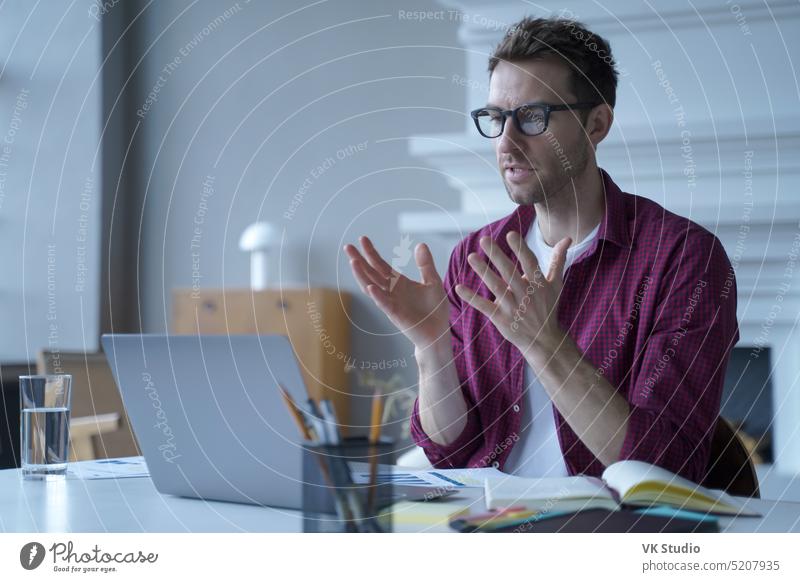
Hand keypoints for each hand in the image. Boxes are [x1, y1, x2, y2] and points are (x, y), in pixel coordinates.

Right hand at [344, 236, 449, 349]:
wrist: (437, 332)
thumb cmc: (434, 309)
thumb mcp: (432, 281)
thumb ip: (425, 264)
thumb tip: (420, 244)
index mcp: (398, 283)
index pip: (381, 265)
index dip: (371, 252)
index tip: (362, 239)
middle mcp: (391, 291)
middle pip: (371, 273)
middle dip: (359, 260)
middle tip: (348, 246)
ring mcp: (391, 303)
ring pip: (372, 287)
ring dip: (362, 275)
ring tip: (353, 262)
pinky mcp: (396, 315)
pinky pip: (384, 304)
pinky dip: (377, 296)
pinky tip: (370, 287)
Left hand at [455, 231, 571, 359]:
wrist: (544, 341)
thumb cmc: (548, 309)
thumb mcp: (556, 285)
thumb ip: (558, 261)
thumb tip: (566, 238)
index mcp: (539, 285)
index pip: (529, 263)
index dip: (520, 249)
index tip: (510, 234)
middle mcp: (526, 295)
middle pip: (510, 273)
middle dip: (497, 256)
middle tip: (484, 240)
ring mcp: (513, 308)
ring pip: (496, 287)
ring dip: (483, 272)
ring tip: (471, 257)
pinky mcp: (501, 319)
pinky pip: (484, 306)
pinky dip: (471, 298)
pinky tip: (458, 287)